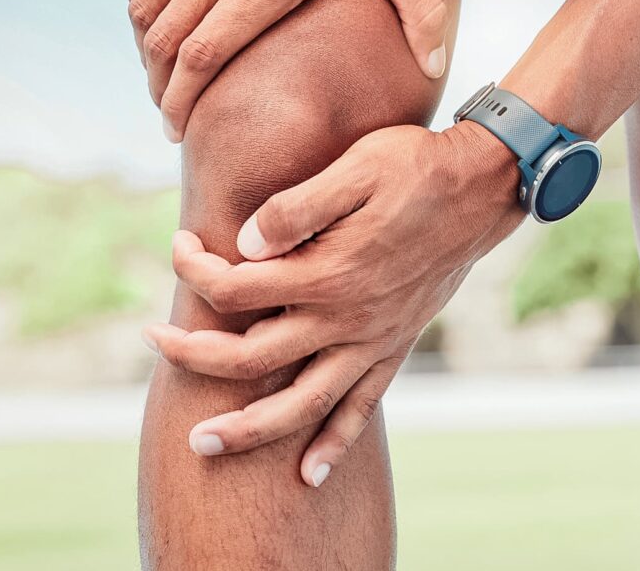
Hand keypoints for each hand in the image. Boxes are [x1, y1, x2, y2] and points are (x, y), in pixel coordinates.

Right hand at [120, 0, 449, 141]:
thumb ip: (420, 9)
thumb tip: (436, 67)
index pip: (202, 61)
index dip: (184, 102)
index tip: (177, 129)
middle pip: (164, 45)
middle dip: (162, 88)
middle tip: (170, 110)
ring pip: (145, 7)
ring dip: (147, 47)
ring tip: (159, 70)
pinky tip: (150, 9)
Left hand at [143, 121, 521, 485]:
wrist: (483, 188)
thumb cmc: (414, 167)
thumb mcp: (355, 167)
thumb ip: (295, 209)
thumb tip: (240, 245)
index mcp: (327, 270)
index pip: (235, 287)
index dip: (194, 269)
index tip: (178, 244)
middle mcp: (346, 316)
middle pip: (252, 358)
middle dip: (193, 355)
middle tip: (155, 342)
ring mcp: (372, 338)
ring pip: (301, 403)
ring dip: (249, 429)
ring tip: (203, 444)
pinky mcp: (396, 345)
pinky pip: (362, 406)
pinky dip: (335, 442)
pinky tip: (310, 472)